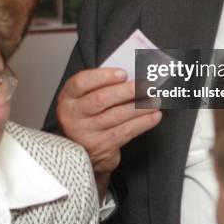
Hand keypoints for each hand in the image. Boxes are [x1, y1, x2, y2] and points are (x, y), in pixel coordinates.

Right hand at [57, 67, 161, 198]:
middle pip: (101, 99)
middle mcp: (73, 115)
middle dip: (127, 91)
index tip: (124, 73)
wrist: (83, 150)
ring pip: (116, 116)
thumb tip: (133, 75)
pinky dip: (143, 122)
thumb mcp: (86, 98)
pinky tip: (155, 115)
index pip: (81, 82)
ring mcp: (86, 133)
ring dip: (140, 106)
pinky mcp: (101, 147)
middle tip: (147, 85)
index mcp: (68, 97)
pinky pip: (125, 132)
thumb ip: (102, 86)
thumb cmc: (89, 114)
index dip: (103, 76)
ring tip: (155, 99)